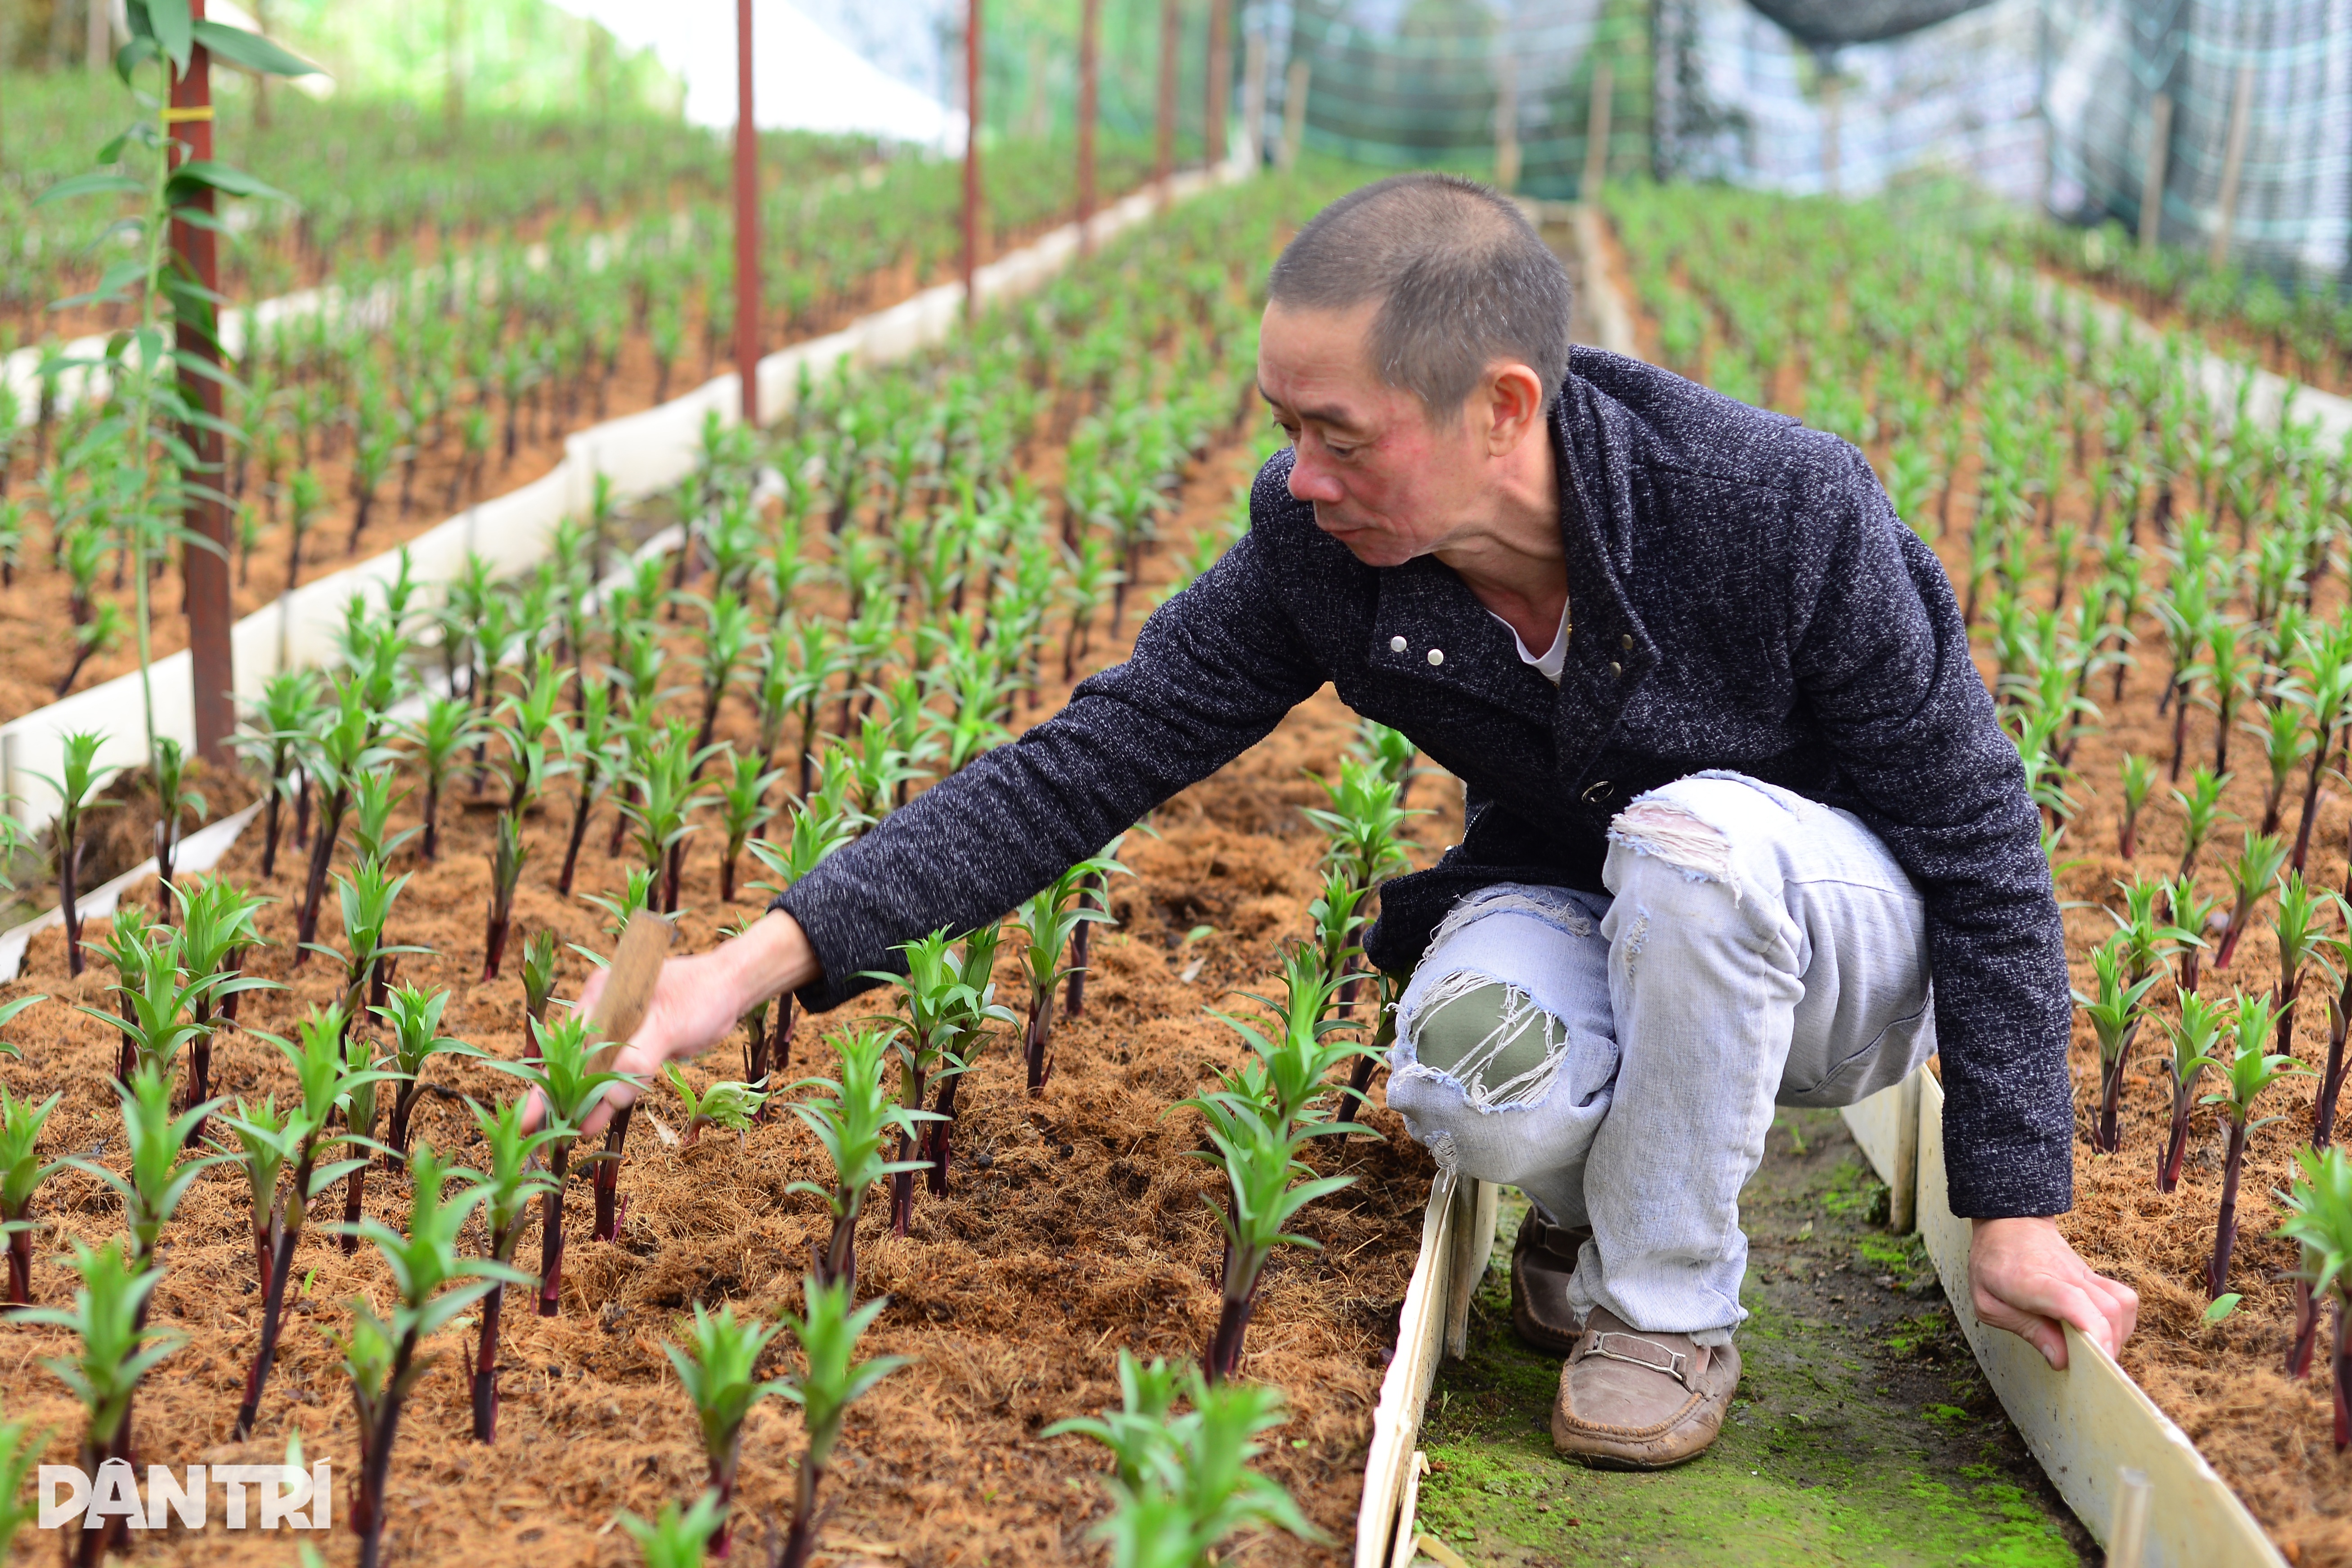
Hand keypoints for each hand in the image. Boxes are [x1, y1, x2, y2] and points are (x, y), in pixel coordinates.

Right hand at [523, 911, 819, 1136]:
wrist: (732, 987)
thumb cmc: (703, 995)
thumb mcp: (670, 1025)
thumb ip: (638, 1061)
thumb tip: (607, 1102)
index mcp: (601, 994)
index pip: (566, 1046)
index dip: (548, 1084)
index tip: (530, 1117)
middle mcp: (601, 1008)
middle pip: (572, 1061)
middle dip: (560, 1097)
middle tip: (537, 1134)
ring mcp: (616, 1025)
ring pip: (593, 1071)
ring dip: (586, 1100)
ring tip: (573, 1132)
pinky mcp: (633, 1041)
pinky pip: (614, 1072)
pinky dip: (608, 1093)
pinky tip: (599, 1117)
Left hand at [1968, 1215, 2136, 1369]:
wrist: (2008, 1222)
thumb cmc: (1993, 1264)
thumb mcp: (1990, 1303)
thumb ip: (2026, 1330)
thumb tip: (2062, 1360)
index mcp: (2032, 1282)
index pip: (2073, 1302)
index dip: (2091, 1330)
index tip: (2096, 1360)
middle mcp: (2066, 1275)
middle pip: (2107, 1310)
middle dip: (2106, 1347)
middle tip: (2090, 1369)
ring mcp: (2084, 1274)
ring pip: (2122, 1304)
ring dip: (2117, 1336)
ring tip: (2096, 1353)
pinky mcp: (2095, 1277)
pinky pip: (2123, 1299)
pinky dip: (2121, 1322)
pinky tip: (2103, 1334)